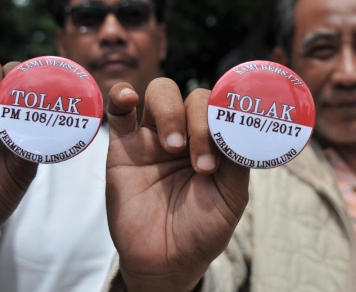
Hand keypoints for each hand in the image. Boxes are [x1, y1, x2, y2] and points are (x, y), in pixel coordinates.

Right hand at [106, 78, 249, 291]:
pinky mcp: (123, 147)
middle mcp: (185, 134)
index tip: (227, 137)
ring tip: (172, 147)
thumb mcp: (231, 196)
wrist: (166, 261)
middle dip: (200, 122)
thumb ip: (236, 158)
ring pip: (160, 93)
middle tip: (202, 164)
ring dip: (170, 112)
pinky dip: (121, 95)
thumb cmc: (201, 229)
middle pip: (193, 98)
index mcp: (213, 142)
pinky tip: (129, 98)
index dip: (223, 114)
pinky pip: (118, 110)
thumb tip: (238, 122)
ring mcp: (152, 138)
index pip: (220, 108)